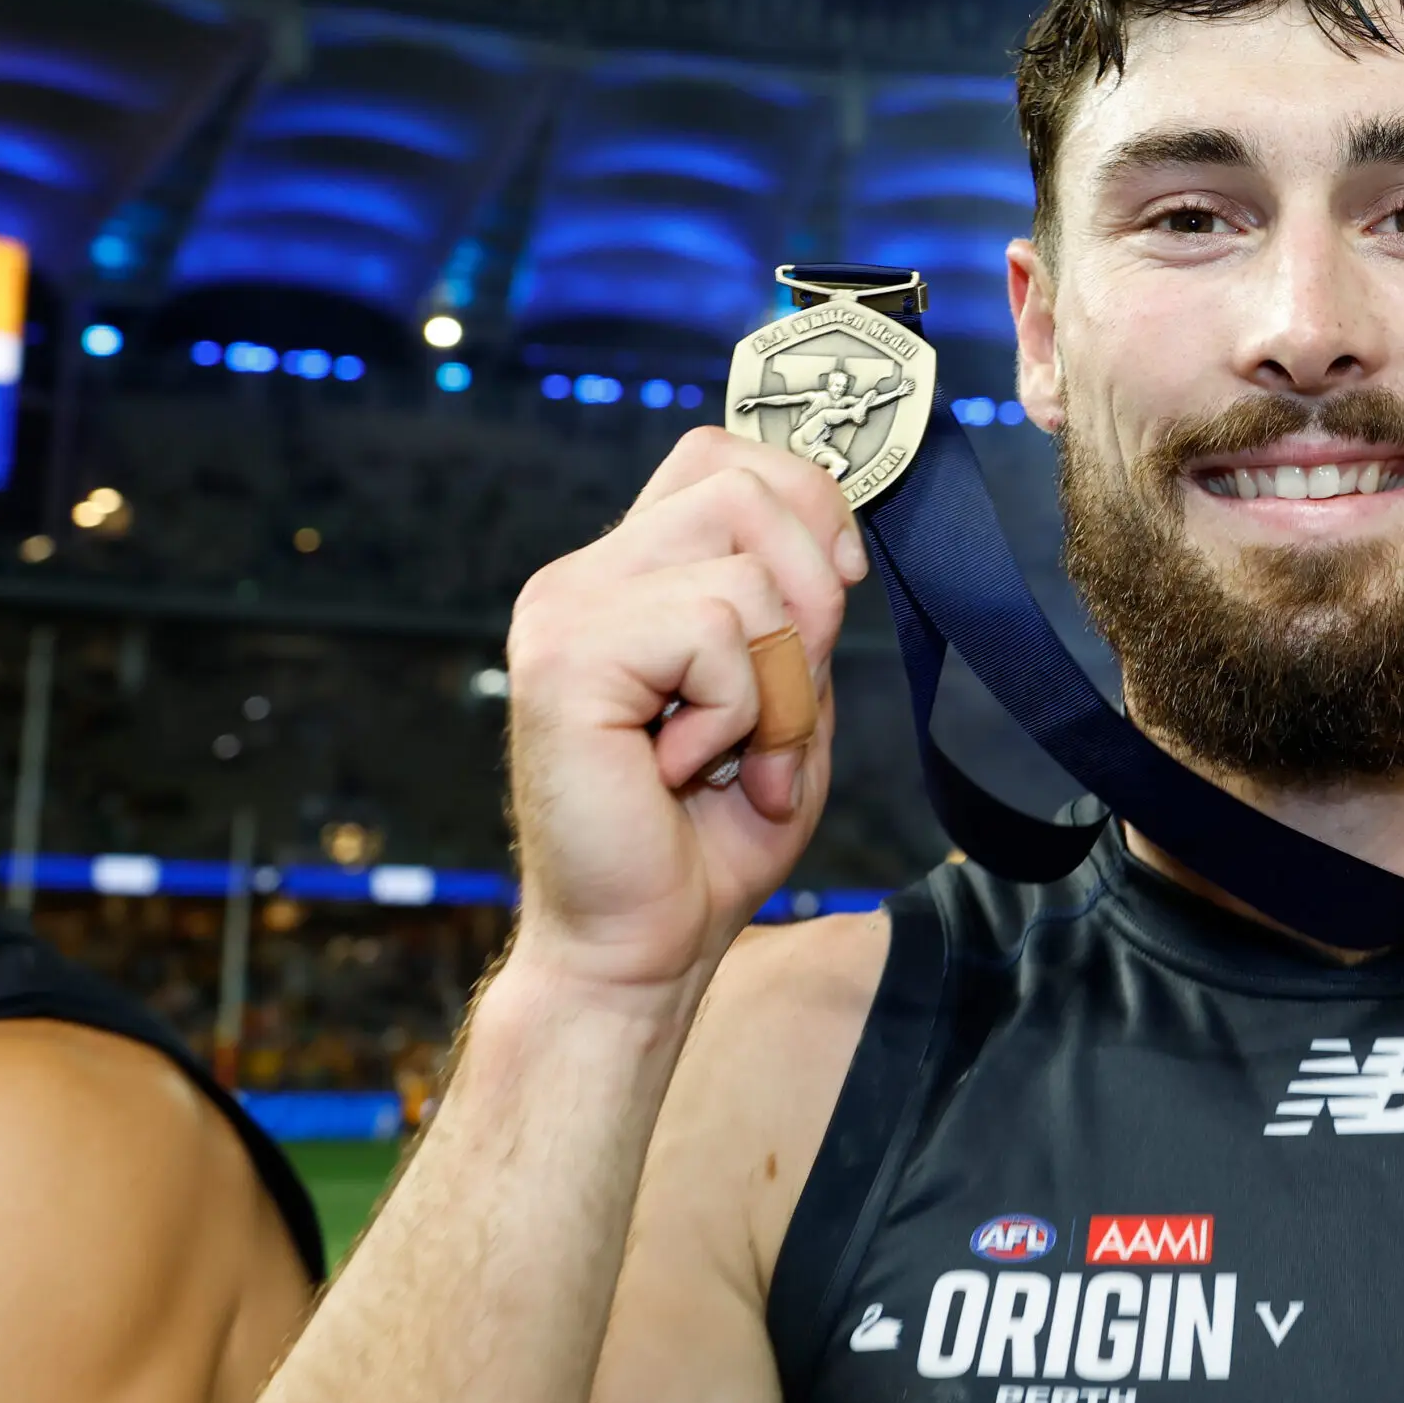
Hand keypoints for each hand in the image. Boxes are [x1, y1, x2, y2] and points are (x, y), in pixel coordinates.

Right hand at [502, 427, 867, 997]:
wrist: (644, 944)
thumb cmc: (712, 835)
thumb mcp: (786, 698)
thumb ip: (800, 611)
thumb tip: (839, 541)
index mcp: (631, 573)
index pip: (724, 457)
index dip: (806, 507)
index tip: (838, 592)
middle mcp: (585, 575)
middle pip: (748, 489)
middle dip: (814, 601)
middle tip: (786, 704)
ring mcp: (566, 610)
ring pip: (746, 569)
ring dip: (780, 681)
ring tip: (737, 754)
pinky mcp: (564, 659)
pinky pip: (715, 631)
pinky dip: (740, 711)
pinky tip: (689, 768)